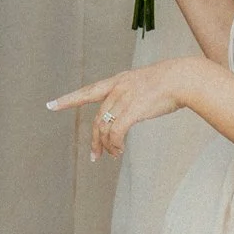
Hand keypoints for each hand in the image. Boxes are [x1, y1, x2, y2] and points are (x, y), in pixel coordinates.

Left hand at [48, 60, 195, 158]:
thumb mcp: (143, 84)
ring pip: (105, 127)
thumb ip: (131, 95)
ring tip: (112, 154)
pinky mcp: (132, 110)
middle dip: (95, 139)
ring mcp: (123, 99)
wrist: (182, 79)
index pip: (88, 91)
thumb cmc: (168, 83)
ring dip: (106, 145)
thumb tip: (127, 112)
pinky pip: (116, 132)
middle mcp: (117, 89)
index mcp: (117, 81)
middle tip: (95, 155)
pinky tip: (119, 150)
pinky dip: (115, 144)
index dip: (69, 99)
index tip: (51, 105)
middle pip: (98, 118)